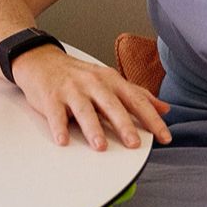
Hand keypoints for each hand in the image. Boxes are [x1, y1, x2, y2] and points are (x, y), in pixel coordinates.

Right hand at [10, 46, 171, 150]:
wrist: (41, 60)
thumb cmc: (77, 74)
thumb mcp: (110, 80)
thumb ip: (137, 94)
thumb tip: (165, 108)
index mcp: (110, 80)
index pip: (136, 100)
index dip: (152, 118)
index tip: (164, 137)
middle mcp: (93, 83)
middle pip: (111, 104)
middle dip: (124, 124)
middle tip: (133, 143)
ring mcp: (71, 89)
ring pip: (84, 109)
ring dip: (93, 128)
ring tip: (100, 146)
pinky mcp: (50, 96)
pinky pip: (55, 113)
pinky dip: (59, 127)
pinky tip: (63, 140)